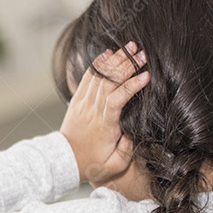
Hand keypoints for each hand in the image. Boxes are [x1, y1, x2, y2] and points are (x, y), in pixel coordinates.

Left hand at [59, 41, 149, 184]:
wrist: (66, 161)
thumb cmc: (93, 163)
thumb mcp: (115, 165)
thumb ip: (127, 149)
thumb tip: (135, 131)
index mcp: (105, 125)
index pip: (117, 99)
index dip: (131, 86)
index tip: (147, 76)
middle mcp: (93, 111)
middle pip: (109, 82)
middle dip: (126, 66)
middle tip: (143, 54)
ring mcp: (84, 103)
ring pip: (100, 76)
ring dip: (115, 60)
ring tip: (131, 47)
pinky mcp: (78, 100)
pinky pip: (88, 78)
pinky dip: (98, 64)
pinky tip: (109, 53)